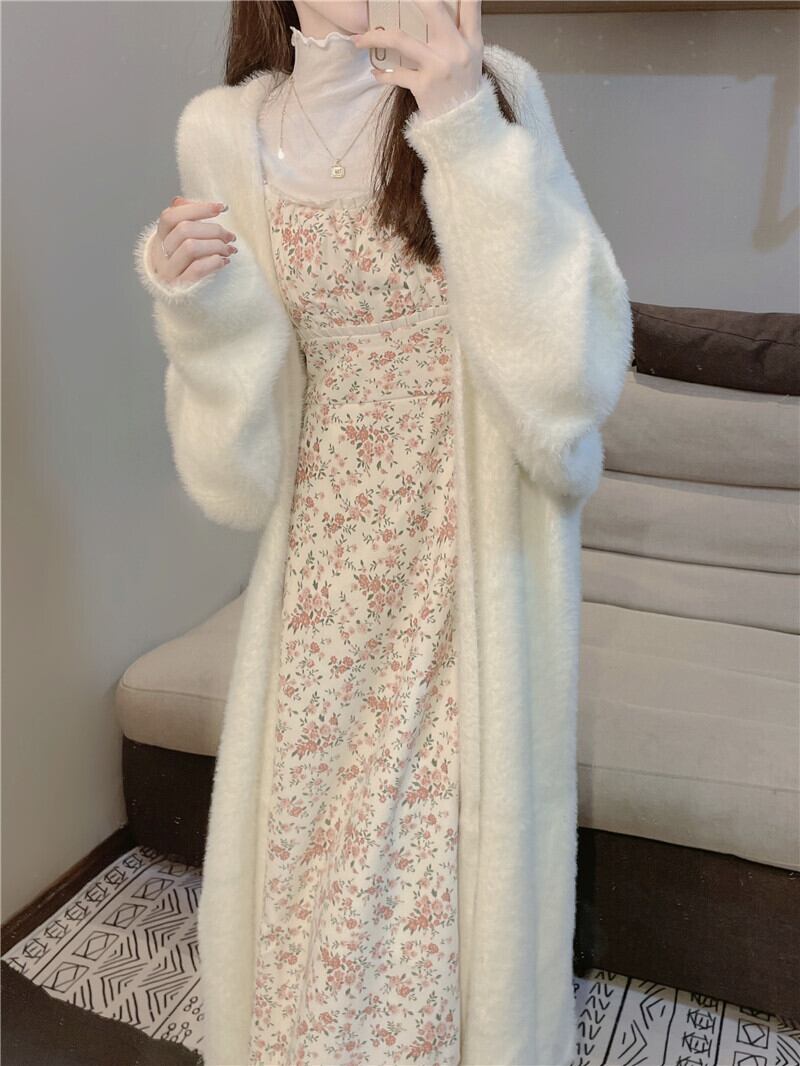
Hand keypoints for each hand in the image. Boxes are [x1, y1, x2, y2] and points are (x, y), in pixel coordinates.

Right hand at [149, 197, 237, 286]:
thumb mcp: (181, 243)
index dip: (197, 208)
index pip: (171, 216)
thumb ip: (183, 221)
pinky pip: (197, 269)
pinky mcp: (179, 289)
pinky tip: (224, 261)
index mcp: (159, 239)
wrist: (185, 303)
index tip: (222, 208)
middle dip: (213, 229)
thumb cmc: (187, 268)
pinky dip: (214, 262)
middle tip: (230, 236)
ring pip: (190, 247)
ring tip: (229, 250)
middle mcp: (159, 254)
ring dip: (216, 245)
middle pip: (184, 229)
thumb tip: (179, 200)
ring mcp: (167, 272)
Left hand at [353, 0, 483, 120]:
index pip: (470, 4)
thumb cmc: (464, 90)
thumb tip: (439, 13)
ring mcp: (439, 67)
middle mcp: (457, 49)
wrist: (465, 128)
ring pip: (400, 39)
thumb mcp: (472, 60)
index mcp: (472, 40)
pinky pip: (395, 74)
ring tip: (358, 39)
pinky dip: (382, 75)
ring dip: (374, 37)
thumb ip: (459, 36)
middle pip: (432, 9)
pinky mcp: (424, 86)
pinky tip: (375, 73)